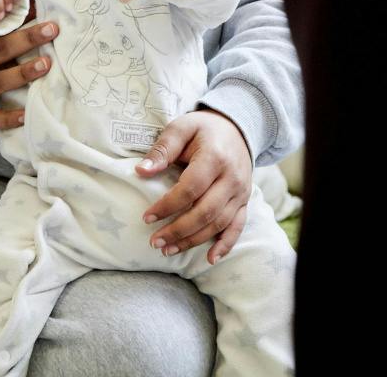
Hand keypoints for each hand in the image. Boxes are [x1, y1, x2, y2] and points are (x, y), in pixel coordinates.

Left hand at [136, 109, 252, 263]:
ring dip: (193, 241)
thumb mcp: (181, 128)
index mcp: (215, 158)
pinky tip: (209, 259)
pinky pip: (238, 227)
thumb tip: (141, 171)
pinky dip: (225, 245)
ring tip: (168, 250)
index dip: (168, 206)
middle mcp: (232, 178)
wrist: (237, 129)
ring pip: (219, 224)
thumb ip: (163, 148)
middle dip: (178, 230)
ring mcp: (241, 192)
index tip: (146, 217)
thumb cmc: (203, 129)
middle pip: (205, 212)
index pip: (190, 189)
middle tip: (154, 242)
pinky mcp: (245, 201)